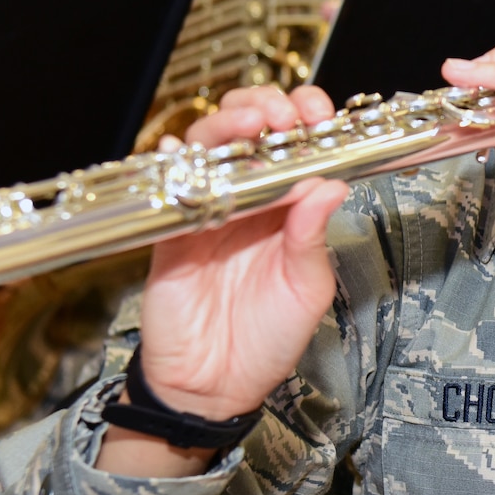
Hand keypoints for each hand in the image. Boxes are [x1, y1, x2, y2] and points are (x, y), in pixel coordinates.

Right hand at [99, 84, 348, 478]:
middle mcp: (247, 201)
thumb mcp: (305, 289)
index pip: (296, 145)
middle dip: (265, 106)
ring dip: (225, 125)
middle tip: (282, 114)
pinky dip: (167, 159)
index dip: (305, 119)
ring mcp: (206, 210)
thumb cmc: (266, 341)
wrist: (213, 388)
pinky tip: (175, 150)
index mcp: (286, 208)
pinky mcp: (169, 229)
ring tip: (248, 125)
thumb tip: (329, 185)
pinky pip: (165, 185)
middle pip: (249, 130)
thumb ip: (311, 237)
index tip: (318, 114)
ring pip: (207, 145)